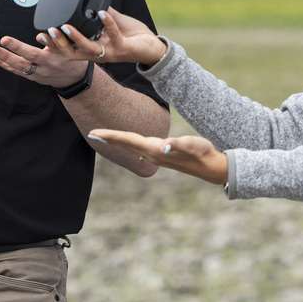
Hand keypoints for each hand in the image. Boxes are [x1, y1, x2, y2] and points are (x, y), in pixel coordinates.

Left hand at [0, 33, 86, 88]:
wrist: (74, 78)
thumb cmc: (71, 58)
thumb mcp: (69, 49)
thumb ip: (56, 42)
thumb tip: (43, 34)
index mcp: (52, 59)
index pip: (32, 54)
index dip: (19, 47)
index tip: (6, 39)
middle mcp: (43, 68)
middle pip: (22, 63)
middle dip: (7, 55)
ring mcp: (37, 74)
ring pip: (17, 68)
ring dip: (2, 59)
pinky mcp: (32, 77)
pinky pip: (16, 71)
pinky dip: (4, 64)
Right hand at [38, 7, 165, 66]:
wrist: (153, 47)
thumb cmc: (132, 36)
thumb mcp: (111, 22)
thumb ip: (99, 12)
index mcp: (91, 48)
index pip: (68, 49)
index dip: (53, 45)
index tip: (40, 36)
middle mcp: (98, 54)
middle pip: (72, 53)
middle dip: (58, 44)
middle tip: (48, 31)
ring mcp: (109, 53)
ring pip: (88, 49)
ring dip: (77, 38)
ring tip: (67, 26)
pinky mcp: (123, 49)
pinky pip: (113, 36)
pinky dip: (107, 24)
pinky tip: (102, 13)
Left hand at [86, 130, 227, 183]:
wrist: (211, 168)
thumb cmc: (202, 153)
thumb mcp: (193, 146)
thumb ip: (178, 145)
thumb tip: (165, 146)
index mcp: (154, 150)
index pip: (128, 140)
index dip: (111, 136)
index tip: (94, 134)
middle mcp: (152, 154)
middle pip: (125, 143)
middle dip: (108, 139)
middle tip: (91, 134)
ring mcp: (156, 155)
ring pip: (131, 146)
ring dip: (117, 141)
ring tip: (104, 137)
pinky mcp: (161, 155)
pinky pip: (140, 148)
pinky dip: (130, 144)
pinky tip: (129, 147)